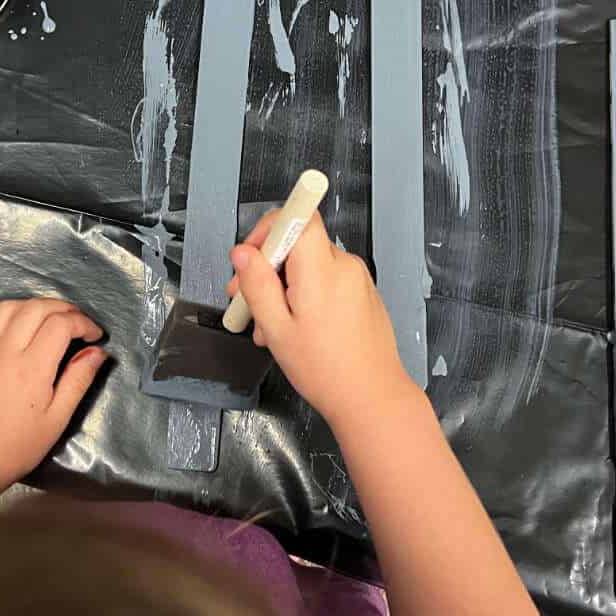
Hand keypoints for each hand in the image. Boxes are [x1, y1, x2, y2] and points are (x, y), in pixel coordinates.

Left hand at [0, 299, 106, 530]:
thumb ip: (78, 380)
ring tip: (51, 319)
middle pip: (37, 307)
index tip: (95, 336)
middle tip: (78, 322)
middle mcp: (6, 350)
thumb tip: (97, 351)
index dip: (84, 323)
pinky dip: (11, 315)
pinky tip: (21, 329)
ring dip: (35, 305)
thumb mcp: (57, 418)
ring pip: (10, 307)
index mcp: (32, 366)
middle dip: (63, 308)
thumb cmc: (19, 445)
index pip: (61, 324)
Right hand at [225, 213, 415, 430]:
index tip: (252, 255)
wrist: (372, 398)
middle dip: (267, 268)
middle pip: (298, 244)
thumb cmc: (326, 370)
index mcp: (322, 269)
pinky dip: (304, 295)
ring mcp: (356, 278)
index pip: (298, 216)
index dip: (270, 228)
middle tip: (245, 301)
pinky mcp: (361, 293)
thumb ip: (257, 285)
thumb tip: (242, 253)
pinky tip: (293, 328)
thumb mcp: (277, 329)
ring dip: (283, 287)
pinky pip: (325, 280)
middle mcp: (344, 265)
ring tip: (270, 326)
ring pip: (308, 265)